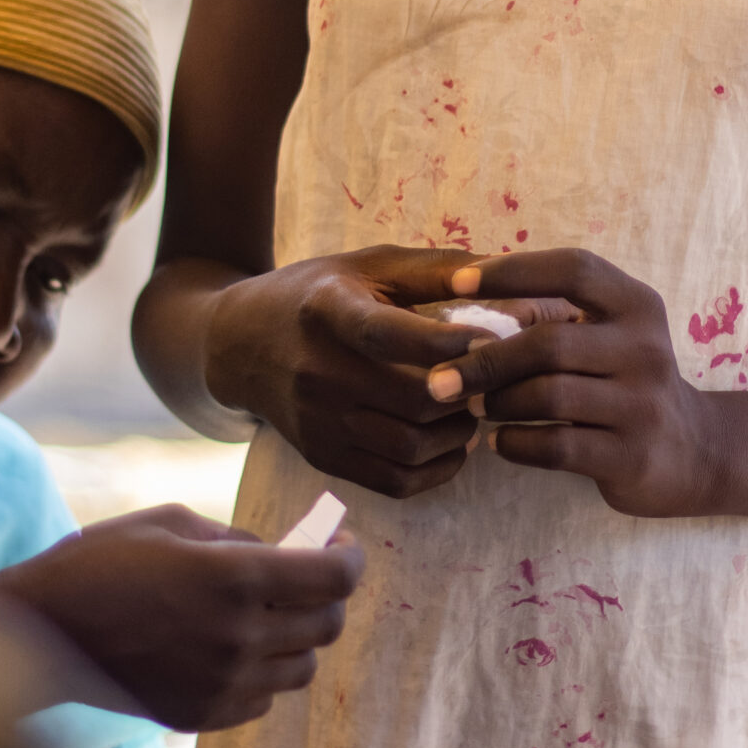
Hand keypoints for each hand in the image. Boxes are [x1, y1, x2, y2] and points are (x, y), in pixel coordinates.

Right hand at [0, 502, 363, 731]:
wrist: (36, 637)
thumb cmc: (99, 564)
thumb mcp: (170, 525)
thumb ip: (237, 538)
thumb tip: (286, 553)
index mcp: (234, 579)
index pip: (333, 578)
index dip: (349, 558)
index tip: (344, 545)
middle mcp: (238, 638)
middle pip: (326, 624)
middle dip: (329, 594)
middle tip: (311, 573)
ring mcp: (222, 685)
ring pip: (302, 668)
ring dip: (299, 637)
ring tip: (271, 613)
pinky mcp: (202, 719)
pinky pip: (264, 699)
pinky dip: (264, 673)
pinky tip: (234, 649)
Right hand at [203, 246, 499, 497]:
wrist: (242, 344)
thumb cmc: (319, 296)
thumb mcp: (368, 266)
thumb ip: (436, 269)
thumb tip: (506, 274)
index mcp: (327, 312)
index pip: (389, 335)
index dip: (448, 341)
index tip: (492, 338)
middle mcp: (317, 371)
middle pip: (414, 400)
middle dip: (469, 392)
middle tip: (494, 379)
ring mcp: (317, 421)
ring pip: (411, 447)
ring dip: (459, 433)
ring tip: (473, 408)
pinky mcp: (322, 456)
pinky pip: (394, 481)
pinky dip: (437, 470)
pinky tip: (451, 443)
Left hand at [424, 250, 719, 518]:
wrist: (693, 450)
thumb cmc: (625, 380)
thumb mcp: (608, 335)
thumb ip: (553, 317)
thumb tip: (466, 310)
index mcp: (636, 305)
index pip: (573, 269)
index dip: (513, 271)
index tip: (458, 283)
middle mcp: (645, 348)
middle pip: (548, 342)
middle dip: (484, 360)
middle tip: (441, 379)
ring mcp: (642, 404)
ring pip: (548, 395)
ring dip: (498, 402)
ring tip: (476, 407)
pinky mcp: (632, 455)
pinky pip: (556, 446)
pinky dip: (516, 443)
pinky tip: (500, 441)